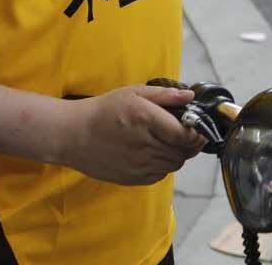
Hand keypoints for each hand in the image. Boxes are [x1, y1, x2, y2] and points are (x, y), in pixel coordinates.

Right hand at [54, 84, 206, 185]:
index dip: (197, 133)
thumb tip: (190, 95)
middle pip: (183, 152)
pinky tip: (154, 154)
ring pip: (173, 165)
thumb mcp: (134, 92)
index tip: (198, 128)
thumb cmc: (104, 110)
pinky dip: (163, 166)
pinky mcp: (130, 178)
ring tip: (168, 143)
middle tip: (185, 134)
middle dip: (189, 144)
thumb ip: (165, 94)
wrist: (72, 135)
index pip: (186, 135)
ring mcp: (137, 165)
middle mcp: (144, 145)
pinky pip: (159, 176)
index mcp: (147, 120)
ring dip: (177, 155)